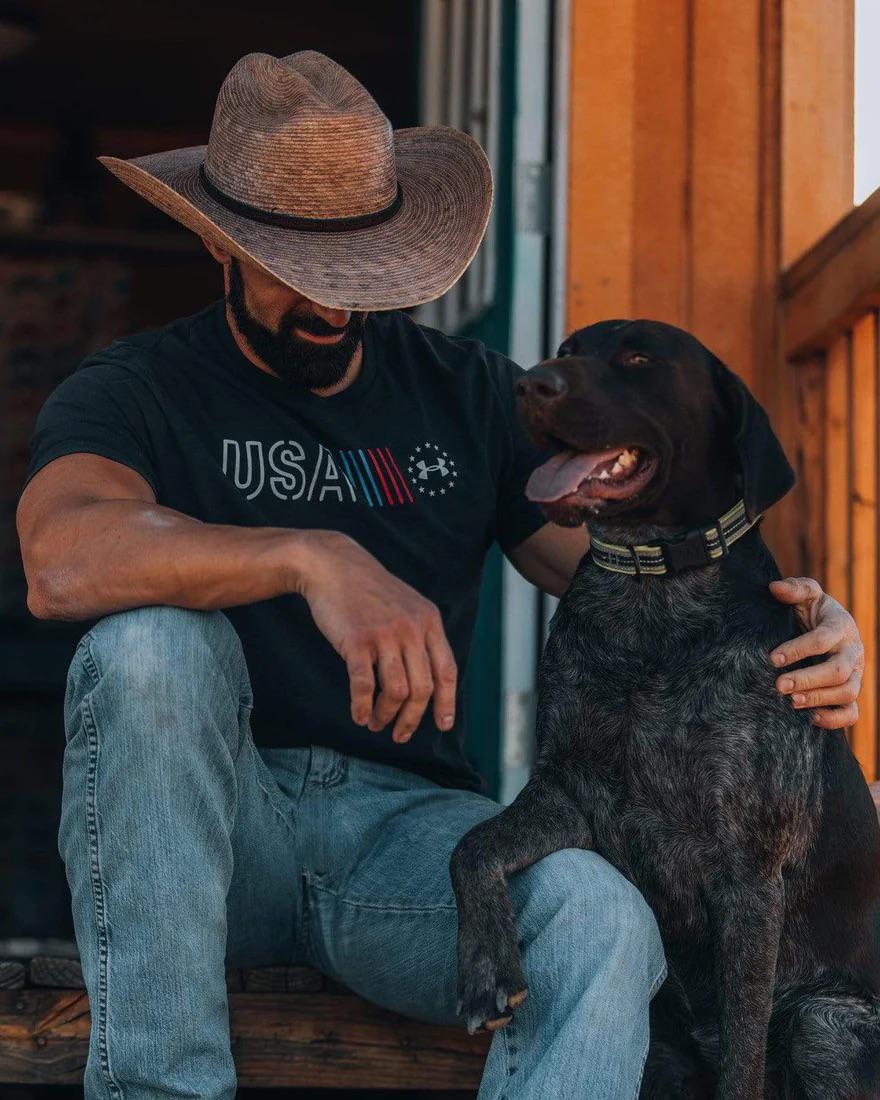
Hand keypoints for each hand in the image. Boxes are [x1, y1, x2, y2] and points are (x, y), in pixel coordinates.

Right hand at [297, 531, 456, 742]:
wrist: (333, 565)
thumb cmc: (369, 591)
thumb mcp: (408, 605)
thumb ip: (421, 636)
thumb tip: (430, 679)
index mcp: (429, 621)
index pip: (446, 671)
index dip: (446, 703)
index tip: (442, 725)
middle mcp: (412, 629)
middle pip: (422, 689)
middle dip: (412, 719)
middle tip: (399, 734)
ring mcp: (385, 635)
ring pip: (396, 692)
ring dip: (386, 716)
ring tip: (376, 723)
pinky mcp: (357, 641)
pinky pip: (365, 686)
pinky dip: (362, 706)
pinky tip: (358, 715)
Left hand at [768, 577, 863, 728]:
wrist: (828, 626)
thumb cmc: (813, 609)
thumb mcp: (806, 594)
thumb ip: (794, 589)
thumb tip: (774, 589)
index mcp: (840, 626)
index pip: (823, 639)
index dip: (798, 649)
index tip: (773, 658)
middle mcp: (852, 651)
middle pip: (838, 671)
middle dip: (808, 679)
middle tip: (779, 685)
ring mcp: (855, 673)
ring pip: (848, 692)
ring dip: (820, 699)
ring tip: (792, 702)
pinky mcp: (851, 692)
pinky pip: (852, 712)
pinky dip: (835, 719)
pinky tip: (811, 718)